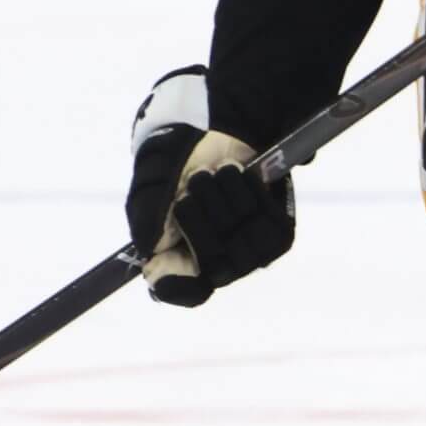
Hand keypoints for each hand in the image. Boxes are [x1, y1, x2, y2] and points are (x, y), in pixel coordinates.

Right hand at [124, 68, 295, 305]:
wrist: (215, 133)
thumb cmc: (177, 166)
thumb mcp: (153, 186)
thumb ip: (148, 217)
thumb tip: (151, 250)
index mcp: (182, 264)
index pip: (184, 293)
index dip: (175, 285)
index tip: (160, 267)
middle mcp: (218, 266)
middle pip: (211, 261)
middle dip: (195, 214)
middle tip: (190, 186)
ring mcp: (250, 255)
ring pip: (238, 238)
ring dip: (221, 195)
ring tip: (215, 174)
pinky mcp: (277, 235)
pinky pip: (265, 219)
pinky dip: (247, 189)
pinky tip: (238, 174)